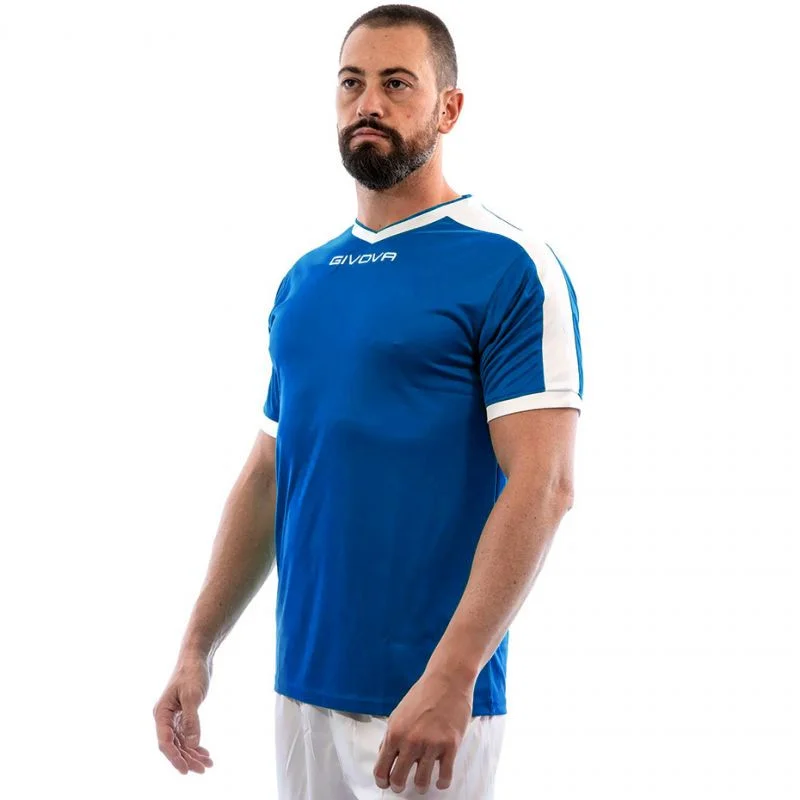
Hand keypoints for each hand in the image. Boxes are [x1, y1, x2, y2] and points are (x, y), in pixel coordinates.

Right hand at [153, 656, 214, 773]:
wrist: (197, 657)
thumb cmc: (192, 672)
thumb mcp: (192, 696)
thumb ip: (191, 721)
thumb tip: (191, 745)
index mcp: (161, 713)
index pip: (165, 742)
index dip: (175, 758)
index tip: (186, 770)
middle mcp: (165, 717)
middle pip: (174, 745)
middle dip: (187, 759)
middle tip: (203, 770)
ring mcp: (173, 717)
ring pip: (181, 742)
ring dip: (193, 754)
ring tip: (208, 764)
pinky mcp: (183, 714)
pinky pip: (186, 735)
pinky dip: (195, 744)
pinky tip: (205, 753)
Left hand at [373, 669, 473, 793]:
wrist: (447, 680)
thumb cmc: (423, 694)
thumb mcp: (398, 713)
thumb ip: (391, 736)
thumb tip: (384, 756)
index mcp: (395, 733)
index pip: (381, 769)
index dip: (382, 781)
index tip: (386, 783)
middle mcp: (411, 741)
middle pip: (398, 779)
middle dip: (399, 786)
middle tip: (402, 785)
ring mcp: (431, 744)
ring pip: (421, 782)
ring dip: (421, 786)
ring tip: (422, 783)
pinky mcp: (450, 745)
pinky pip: (445, 776)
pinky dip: (442, 782)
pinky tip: (440, 779)